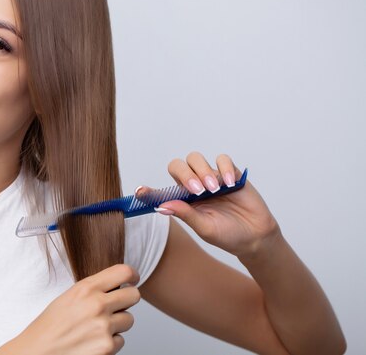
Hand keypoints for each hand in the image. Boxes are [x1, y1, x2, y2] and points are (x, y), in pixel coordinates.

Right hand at [12, 264, 140, 354]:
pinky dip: (110, 343)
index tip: (132, 280)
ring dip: (117, 324)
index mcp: (86, 288)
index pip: (123, 272)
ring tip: (96, 328)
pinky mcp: (107, 347)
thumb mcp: (68, 298)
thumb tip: (116, 286)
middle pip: (134, 295)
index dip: (132, 276)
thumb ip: (92, 290)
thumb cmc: (48, 327)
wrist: (37, 353)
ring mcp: (104, 327)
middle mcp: (97, 304)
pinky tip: (92, 342)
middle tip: (117, 306)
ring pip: (129, 320)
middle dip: (127, 301)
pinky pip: (121, 341)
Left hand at [144, 152, 280, 258]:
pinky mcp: (231, 173)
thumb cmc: (227, 235)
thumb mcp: (204, 228)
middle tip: (197, 190)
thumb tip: (162, 206)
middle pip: (178, 165)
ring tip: (213, 189)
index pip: (162, 191)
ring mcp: (211, 177)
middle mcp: (194, 186)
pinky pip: (222, 159)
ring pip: (196, 159)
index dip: (150, 191)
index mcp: (183, 200)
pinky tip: (229, 183)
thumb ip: (185, 214)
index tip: (140, 192)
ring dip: (203, 171)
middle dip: (185, 174)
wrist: (255, 237)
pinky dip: (224, 168)